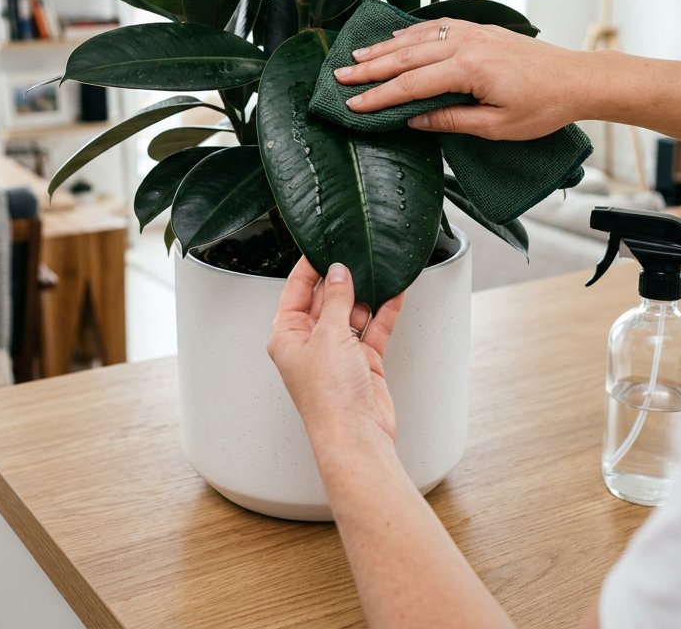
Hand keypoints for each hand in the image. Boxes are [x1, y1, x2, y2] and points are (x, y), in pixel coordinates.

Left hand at [268, 257, 404, 446]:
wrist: (357, 435)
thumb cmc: (329, 396)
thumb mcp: (328, 335)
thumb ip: (335, 299)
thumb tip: (337, 273)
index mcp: (287, 335)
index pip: (295, 290)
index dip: (309, 267)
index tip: (323, 245)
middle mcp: (310, 342)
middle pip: (325, 299)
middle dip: (341, 279)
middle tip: (355, 254)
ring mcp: (337, 352)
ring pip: (352, 312)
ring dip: (365, 295)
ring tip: (378, 270)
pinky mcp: (362, 361)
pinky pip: (372, 329)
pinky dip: (383, 312)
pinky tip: (393, 294)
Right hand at [334, 18, 595, 139]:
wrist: (578, 79)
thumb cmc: (543, 107)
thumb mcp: (497, 126)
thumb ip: (452, 120)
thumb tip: (413, 121)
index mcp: (469, 69)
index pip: (411, 85)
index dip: (379, 97)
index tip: (353, 105)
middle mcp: (467, 44)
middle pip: (406, 56)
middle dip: (370, 69)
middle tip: (339, 78)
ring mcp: (473, 32)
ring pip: (418, 38)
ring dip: (385, 48)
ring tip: (356, 57)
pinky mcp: (481, 29)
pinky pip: (437, 27)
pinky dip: (412, 33)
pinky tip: (396, 39)